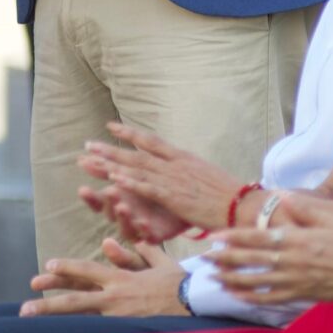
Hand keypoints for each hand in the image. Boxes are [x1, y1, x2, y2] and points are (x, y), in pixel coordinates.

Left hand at [19, 239, 185, 318]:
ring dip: (56, 321)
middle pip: (75, 299)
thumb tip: (111, 242)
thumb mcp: (159, 263)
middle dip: (49, 302)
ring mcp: (118, 318)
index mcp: (121, 279)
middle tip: (25, 307)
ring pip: (82, 319)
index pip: (87, 272)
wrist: (196, 305)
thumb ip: (137, 251)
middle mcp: (114, 297)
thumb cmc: (180, 285)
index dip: (67, 269)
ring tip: (34, 325)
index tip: (47, 267)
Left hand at [80, 121, 244, 234]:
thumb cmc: (230, 196)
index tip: (111, 127)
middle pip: (137, 153)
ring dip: (112, 163)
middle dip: (111, 149)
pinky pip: (147, 186)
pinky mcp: (174, 196)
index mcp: (184, 158)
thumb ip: (192, 171)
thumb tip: (184, 168)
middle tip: (88, 145)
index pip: (152, 141)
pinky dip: (129, 181)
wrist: (244, 205)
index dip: (130, 134)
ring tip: (90, 158)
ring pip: (137, 167)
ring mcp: (174, 179)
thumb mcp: (208, 175)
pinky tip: (113, 178)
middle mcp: (176, 164)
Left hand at [207, 198, 332, 306]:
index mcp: (296, 239)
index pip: (256, 237)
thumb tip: (280, 194)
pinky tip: (238, 295)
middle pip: (250, 261)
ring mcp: (294, 281)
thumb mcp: (329, 219)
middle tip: (204, 259)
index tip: (213, 237)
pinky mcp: (300, 295)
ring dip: (232, 280)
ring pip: (255, 282)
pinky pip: (270, 298)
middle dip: (225, 259)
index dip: (232, 237)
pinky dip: (251, 298)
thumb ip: (302, 208)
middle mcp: (291, 261)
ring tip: (214, 278)